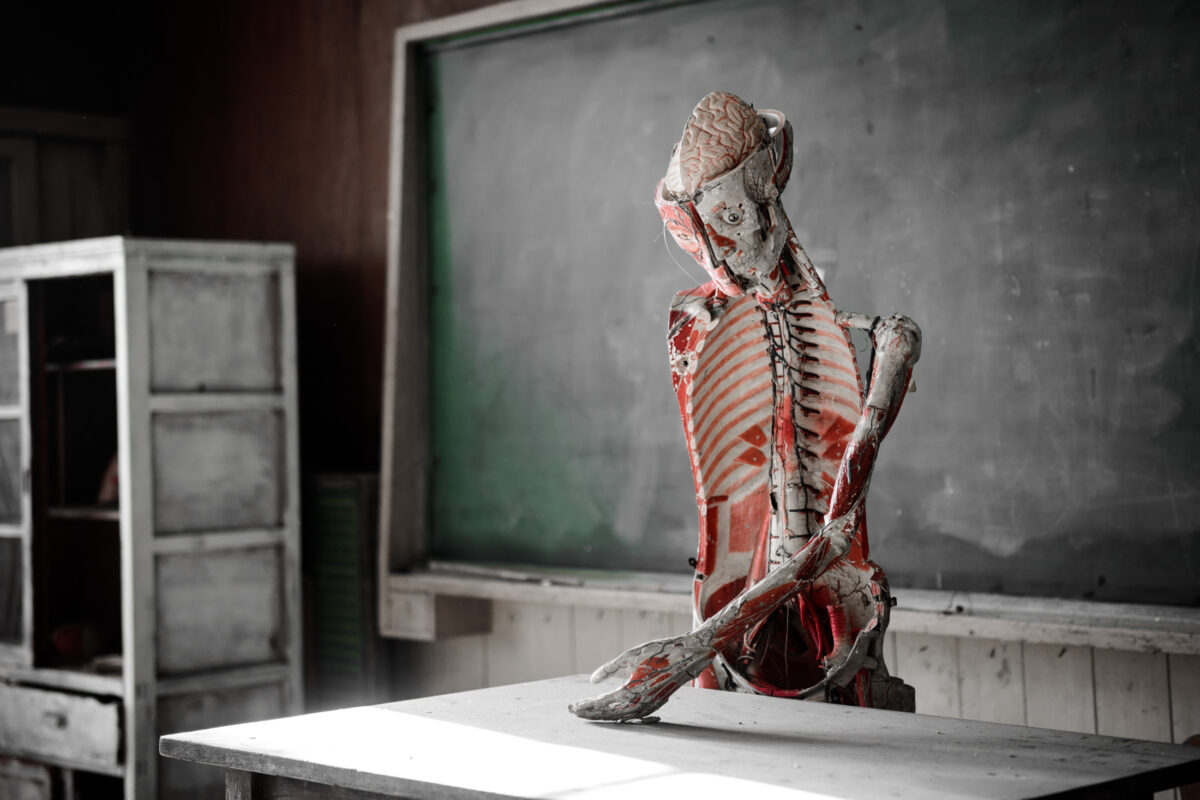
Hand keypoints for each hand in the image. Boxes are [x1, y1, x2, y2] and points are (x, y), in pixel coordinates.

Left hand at [568, 626, 715, 721]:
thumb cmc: (659, 653)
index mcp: (630, 692)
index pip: (601, 704)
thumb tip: (592, 680)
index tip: (571, 707)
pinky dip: (618, 716)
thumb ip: (609, 669)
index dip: (584, 706)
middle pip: (608, 714)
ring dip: (603, 716)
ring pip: (620, 718)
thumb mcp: (630, 656)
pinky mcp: (655, 705)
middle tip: (573, 712)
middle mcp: (638, 705)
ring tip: (588, 713)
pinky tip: (612, 713)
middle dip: (589, 713)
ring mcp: (648, 708)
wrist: (688, 656)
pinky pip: (632, 716)